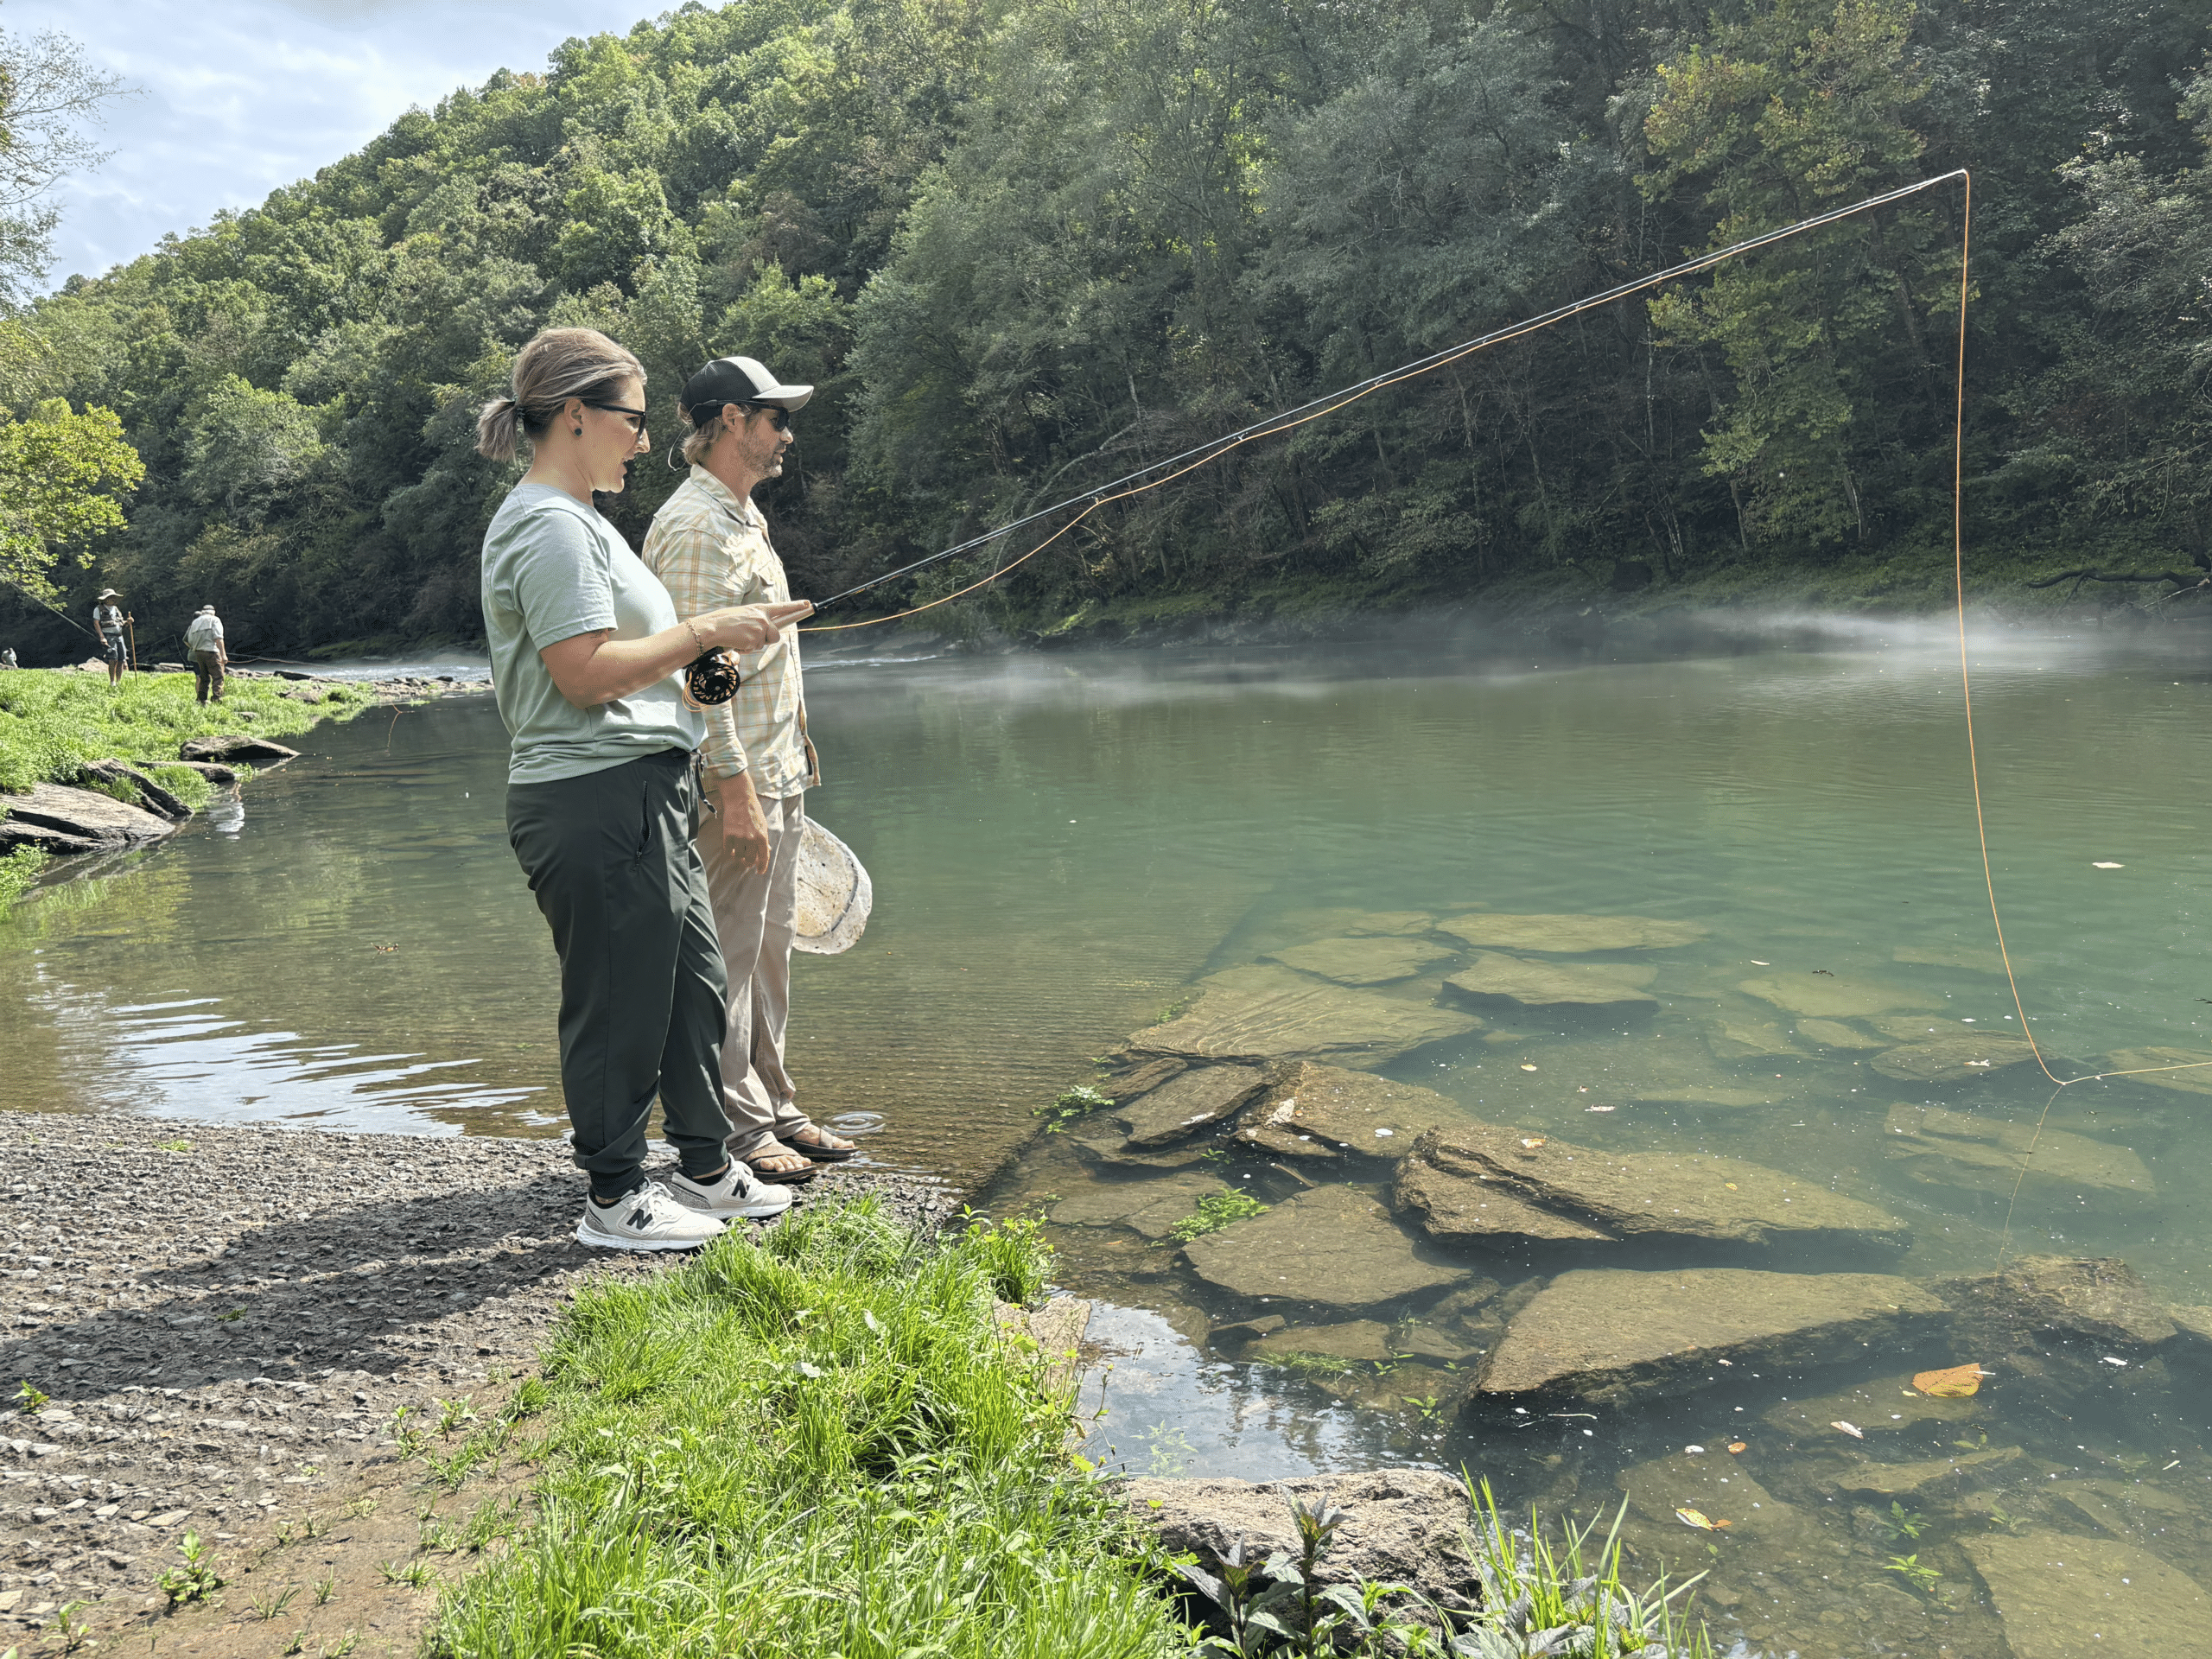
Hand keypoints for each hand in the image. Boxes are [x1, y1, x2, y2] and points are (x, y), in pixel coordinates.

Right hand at [697, 600, 812, 652]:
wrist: (712, 628)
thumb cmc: (723, 622)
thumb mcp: (742, 616)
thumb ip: (756, 621)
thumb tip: (765, 633)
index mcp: (759, 609)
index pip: (782, 608)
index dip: (796, 607)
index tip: (808, 604)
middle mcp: (762, 618)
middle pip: (777, 633)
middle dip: (768, 637)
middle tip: (757, 634)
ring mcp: (760, 629)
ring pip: (766, 642)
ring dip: (755, 644)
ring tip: (740, 637)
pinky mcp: (755, 640)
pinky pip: (754, 649)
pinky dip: (745, 648)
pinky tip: (736, 641)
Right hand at [715, 773, 771, 874]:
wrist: (739, 799)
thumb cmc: (753, 812)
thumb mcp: (763, 825)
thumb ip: (764, 839)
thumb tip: (767, 851)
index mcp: (762, 836)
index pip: (764, 857)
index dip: (762, 867)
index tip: (759, 872)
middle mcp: (751, 838)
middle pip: (750, 860)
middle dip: (749, 863)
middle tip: (748, 862)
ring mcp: (739, 837)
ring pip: (739, 856)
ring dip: (739, 856)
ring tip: (740, 851)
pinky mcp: (727, 834)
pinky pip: (728, 851)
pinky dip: (730, 852)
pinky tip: (732, 849)